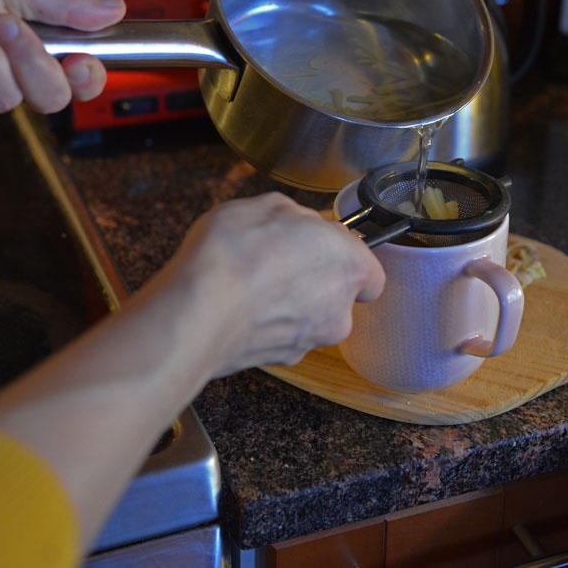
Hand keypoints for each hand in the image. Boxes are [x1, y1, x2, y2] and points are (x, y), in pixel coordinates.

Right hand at [145, 192, 385, 378]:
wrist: (199, 311)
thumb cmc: (236, 253)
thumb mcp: (267, 206)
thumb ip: (296, 217)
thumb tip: (297, 225)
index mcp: (350, 265)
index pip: (369, 269)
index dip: (344, 256)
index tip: (320, 246)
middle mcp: (340, 309)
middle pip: (336, 294)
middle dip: (311, 279)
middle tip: (276, 260)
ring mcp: (312, 340)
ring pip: (309, 318)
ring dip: (287, 303)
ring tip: (250, 283)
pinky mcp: (282, 361)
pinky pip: (281, 336)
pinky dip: (266, 324)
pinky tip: (238, 307)